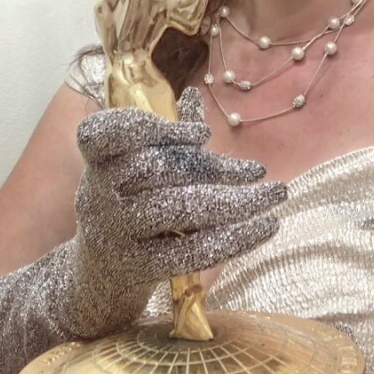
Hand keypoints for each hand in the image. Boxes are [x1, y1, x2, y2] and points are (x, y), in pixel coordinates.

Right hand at [62, 87, 285, 336]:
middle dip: (216, 168)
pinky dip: (233, 238)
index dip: (150, 127)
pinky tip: (265, 227)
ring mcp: (115, 232)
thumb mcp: (135, 170)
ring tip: (275, 195)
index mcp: (98, 161)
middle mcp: (98, 194)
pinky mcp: (136, 268)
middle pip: (159, 170)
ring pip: (179, 209)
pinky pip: (190, 251)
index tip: (204, 134)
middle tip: (260, 170)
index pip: (104, 134)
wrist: (97, 279)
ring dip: (235, 201)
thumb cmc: (127, 208)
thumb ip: (166, 136)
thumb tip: (193, 94)